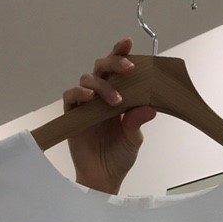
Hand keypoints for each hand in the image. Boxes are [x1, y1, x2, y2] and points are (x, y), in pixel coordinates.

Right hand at [63, 37, 156, 193]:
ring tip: (115, 101)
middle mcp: (101, 95)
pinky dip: (79, 93)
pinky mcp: (72, 115)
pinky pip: (71, 96)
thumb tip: (151, 106)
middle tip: (128, 69)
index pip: (119, 69)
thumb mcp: (134, 138)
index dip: (121, 53)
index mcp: (118, 95)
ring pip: (88, 79)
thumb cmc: (119, 156)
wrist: (103, 178)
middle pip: (102, 67)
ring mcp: (86, 104)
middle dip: (114, 63)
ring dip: (103, 86)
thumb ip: (138, 120)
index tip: (129, 42)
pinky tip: (90, 97)